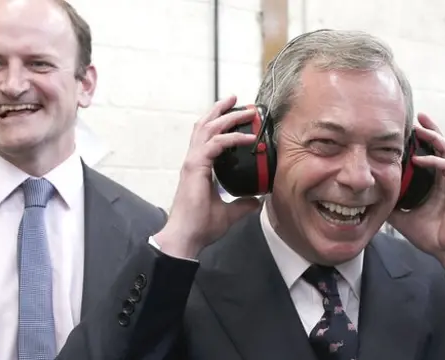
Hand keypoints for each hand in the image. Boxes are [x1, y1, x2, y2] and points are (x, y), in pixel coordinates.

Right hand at [155, 95, 261, 258]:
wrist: (186, 237)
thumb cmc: (200, 226)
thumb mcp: (229, 213)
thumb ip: (242, 204)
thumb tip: (257, 201)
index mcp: (199, 167)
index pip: (208, 137)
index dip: (220, 123)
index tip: (236, 114)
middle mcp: (194, 160)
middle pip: (205, 125)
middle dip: (222, 110)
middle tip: (238, 100)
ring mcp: (193, 162)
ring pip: (209, 129)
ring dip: (227, 116)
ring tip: (245, 109)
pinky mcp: (196, 167)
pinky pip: (216, 145)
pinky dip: (232, 138)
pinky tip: (248, 138)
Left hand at [388, 113, 444, 276]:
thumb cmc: (430, 233)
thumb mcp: (401, 214)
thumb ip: (389, 201)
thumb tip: (367, 196)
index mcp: (434, 181)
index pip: (429, 154)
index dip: (419, 141)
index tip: (404, 131)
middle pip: (440, 146)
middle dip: (429, 130)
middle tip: (417, 117)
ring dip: (434, 137)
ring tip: (420, 128)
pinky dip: (434, 161)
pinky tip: (419, 158)